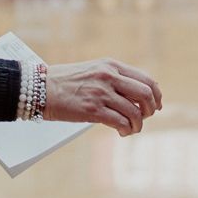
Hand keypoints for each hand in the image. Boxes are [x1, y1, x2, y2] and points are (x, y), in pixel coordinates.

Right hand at [43, 59, 162, 136]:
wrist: (40, 88)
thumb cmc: (65, 82)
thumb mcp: (93, 70)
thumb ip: (114, 78)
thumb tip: (136, 96)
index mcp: (111, 65)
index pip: (145, 79)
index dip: (156, 94)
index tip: (157, 105)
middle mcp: (109, 77)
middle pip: (146, 94)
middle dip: (151, 109)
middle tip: (145, 117)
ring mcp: (101, 93)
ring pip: (135, 112)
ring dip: (137, 124)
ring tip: (131, 129)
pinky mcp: (93, 110)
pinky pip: (120, 122)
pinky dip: (126, 130)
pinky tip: (122, 132)